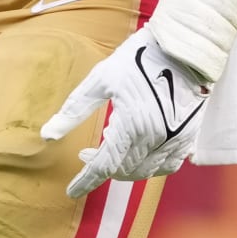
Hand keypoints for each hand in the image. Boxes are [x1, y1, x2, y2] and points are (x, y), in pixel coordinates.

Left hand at [40, 26, 210, 197]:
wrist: (182, 46)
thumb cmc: (138, 57)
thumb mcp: (101, 77)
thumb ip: (75, 108)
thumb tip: (48, 134)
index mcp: (131, 123)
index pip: (103, 165)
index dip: (85, 181)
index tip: (71, 191)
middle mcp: (154, 138)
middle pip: (122, 170)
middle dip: (101, 167)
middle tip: (85, 153)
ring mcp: (175, 140)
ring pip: (143, 171)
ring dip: (123, 167)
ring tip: (109, 148)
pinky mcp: (188, 137)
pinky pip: (166, 166)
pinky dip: (148, 166)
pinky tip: (138, 152)